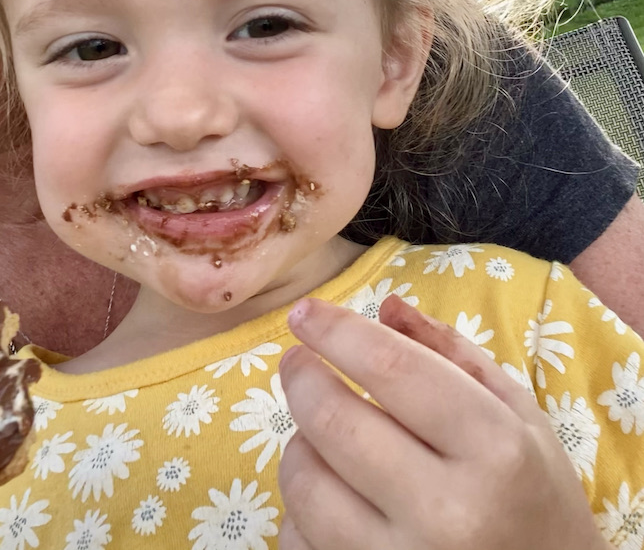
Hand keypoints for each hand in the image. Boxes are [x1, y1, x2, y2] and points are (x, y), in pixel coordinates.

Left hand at [278, 296, 608, 549]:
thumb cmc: (535, 496)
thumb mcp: (518, 414)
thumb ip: (452, 353)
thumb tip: (385, 307)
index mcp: (495, 451)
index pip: (392, 369)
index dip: (337, 332)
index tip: (305, 312)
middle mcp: (448, 513)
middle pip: (335, 421)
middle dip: (303, 378)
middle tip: (298, 361)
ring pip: (306, 484)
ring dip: (301, 442)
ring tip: (322, 431)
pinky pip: (301, 538)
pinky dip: (302, 505)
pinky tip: (333, 490)